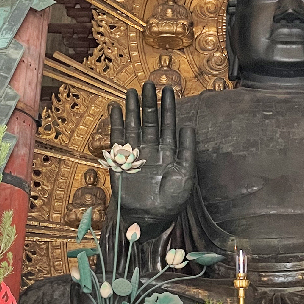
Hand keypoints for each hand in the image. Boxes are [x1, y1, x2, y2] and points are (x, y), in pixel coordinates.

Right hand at [108, 82, 195, 239]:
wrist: (149, 219)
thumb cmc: (171, 202)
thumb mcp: (185, 175)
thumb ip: (187, 151)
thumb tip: (188, 126)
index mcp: (169, 153)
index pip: (168, 124)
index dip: (168, 107)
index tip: (169, 90)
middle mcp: (152, 150)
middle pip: (150, 121)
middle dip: (150, 103)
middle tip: (150, 83)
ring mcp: (136, 154)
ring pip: (134, 126)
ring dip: (133, 109)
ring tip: (132, 91)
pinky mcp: (121, 161)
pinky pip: (118, 139)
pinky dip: (116, 124)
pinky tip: (116, 109)